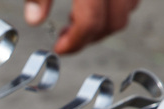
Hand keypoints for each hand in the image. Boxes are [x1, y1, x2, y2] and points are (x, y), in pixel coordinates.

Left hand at [24, 0, 139, 53]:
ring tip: (76, 18)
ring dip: (105, 23)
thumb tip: (34, 19)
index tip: (59, 48)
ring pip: (128, 9)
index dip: (74, 42)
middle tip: (67, 38)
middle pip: (115, 22)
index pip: (90, 21)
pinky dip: (116, 7)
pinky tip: (93, 5)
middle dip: (90, 37)